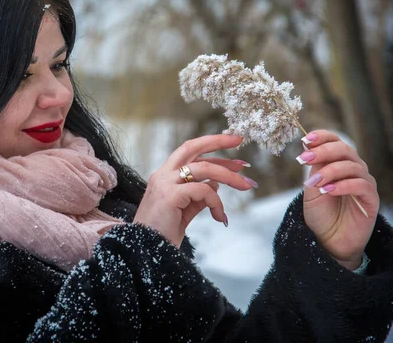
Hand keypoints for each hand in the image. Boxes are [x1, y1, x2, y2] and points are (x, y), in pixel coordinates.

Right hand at [133, 134, 256, 246]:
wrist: (146, 252)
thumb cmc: (162, 234)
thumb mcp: (184, 211)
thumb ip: (197, 196)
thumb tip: (215, 186)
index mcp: (164, 176)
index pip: (189, 153)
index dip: (210, 146)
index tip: (232, 147)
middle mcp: (163, 175)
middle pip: (191, 147)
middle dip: (217, 141)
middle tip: (239, 141)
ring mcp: (165, 183)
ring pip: (203, 168)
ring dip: (228, 176)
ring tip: (246, 186)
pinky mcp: (170, 195)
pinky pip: (203, 190)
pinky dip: (217, 202)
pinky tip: (220, 217)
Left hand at [299, 130, 378, 269]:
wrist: (328, 241)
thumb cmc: (320, 214)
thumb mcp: (311, 188)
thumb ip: (314, 168)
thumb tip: (308, 146)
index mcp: (339, 164)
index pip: (336, 142)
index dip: (323, 137)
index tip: (305, 139)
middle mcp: (354, 170)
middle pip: (345, 150)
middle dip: (323, 152)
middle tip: (304, 159)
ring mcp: (364, 184)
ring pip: (352, 167)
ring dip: (329, 171)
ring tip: (314, 182)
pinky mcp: (371, 200)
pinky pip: (361, 185)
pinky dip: (343, 185)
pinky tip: (327, 190)